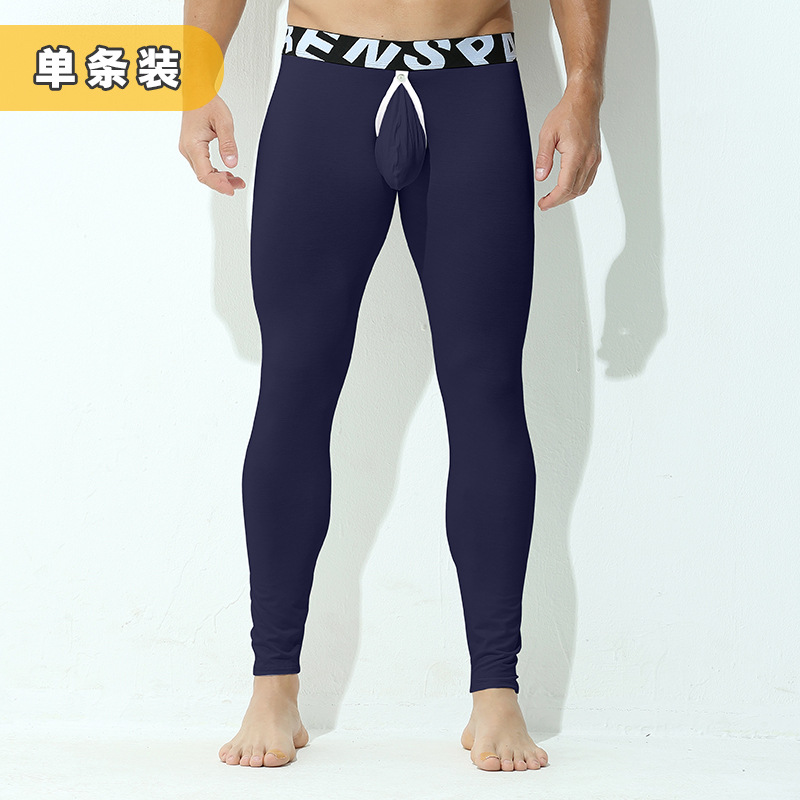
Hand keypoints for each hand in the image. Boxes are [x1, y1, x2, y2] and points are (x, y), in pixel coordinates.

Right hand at [179, 95, 245, 195]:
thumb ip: (228, 144)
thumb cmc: (207, 102)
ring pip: (203, 172)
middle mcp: (187, 149)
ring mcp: (188, 149)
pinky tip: (227, 173)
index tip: (232, 190)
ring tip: (236, 180)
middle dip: (222, 184)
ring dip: (219, 179)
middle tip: (239, 185)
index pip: (204, 174)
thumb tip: (232, 164)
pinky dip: (215, 172)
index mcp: (193, 144)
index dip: (218, 185)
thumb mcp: (224, 121)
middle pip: (204, 176)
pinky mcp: (192, 148)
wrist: (196, 92)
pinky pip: (203, 165)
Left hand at [535, 81, 601, 210]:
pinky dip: (578, 188)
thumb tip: (540, 177)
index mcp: (576, 155)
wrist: (584, 101)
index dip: (553, 200)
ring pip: (583, 188)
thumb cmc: (567, 114)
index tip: (543, 204)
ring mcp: (594, 159)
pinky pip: (589, 179)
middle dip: (558, 200)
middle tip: (545, 202)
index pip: (564, 187)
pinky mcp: (596, 157)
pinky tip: (568, 187)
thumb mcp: (547, 134)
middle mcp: (588, 159)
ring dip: (568, 196)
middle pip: (574, 191)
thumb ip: (544, 158)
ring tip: (554, 197)